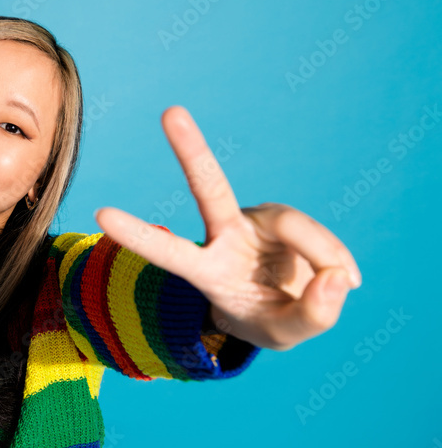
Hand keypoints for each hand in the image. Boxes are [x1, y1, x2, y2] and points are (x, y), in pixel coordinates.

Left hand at [93, 106, 360, 350]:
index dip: (137, 234)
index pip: (167, 251)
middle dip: (191, 149)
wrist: (285, 307)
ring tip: (345, 284)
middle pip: (208, 187)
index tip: (100, 215)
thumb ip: (312, 316)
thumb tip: (338, 279)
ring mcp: (255, 221)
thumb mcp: (285, 335)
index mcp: (206, 270)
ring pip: (294, 226)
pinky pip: (318, 236)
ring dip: (323, 254)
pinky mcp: (283, 218)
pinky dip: (336, 260)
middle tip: (170, 112)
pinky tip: (347, 280)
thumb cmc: (267, 319)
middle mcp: (224, 234)